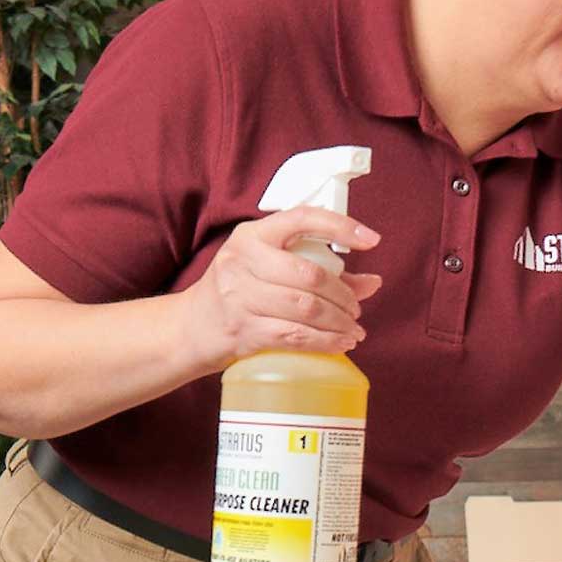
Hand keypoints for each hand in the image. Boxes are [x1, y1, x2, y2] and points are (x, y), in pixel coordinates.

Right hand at [186, 210, 383, 366]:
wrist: (189, 329)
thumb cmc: (236, 295)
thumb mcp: (267, 269)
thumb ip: (316, 269)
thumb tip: (372, 283)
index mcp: (252, 235)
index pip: (303, 218)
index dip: (340, 227)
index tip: (371, 240)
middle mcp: (243, 260)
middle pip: (310, 275)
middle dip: (343, 295)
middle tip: (355, 309)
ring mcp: (241, 297)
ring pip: (305, 308)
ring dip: (337, 322)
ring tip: (353, 330)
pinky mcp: (244, 330)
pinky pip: (295, 335)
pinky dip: (324, 341)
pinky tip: (340, 343)